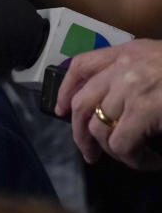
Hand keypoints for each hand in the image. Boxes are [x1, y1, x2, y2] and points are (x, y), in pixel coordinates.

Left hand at [55, 39, 161, 169]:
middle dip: (80, 134)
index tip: (59, 110)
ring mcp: (132, 86)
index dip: (64, 90)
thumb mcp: (159, 63)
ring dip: (113, 151)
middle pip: (81, 103)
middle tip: (91, 154)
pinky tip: (149, 161)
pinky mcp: (144, 109)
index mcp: (128, 51)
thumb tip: (108, 107)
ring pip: (98, 128)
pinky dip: (132, 159)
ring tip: (134, 158)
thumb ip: (133, 75)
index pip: (81, 66)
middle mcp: (124, 66)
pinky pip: (120, 144)